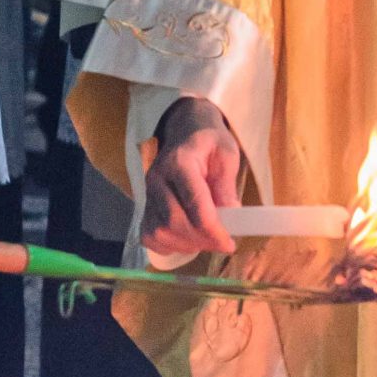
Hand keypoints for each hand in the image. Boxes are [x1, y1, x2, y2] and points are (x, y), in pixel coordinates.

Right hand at [141, 99, 243, 260]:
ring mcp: (147, 193)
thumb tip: (231, 214)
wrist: (185, 132)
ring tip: (206, 239)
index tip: (229, 244)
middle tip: (222, 242)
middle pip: (174, 222)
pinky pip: (149, 235)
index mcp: (180, 162)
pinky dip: (168, 245)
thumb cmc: (210, 142)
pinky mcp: (145, 205)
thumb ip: (227, 183)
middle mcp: (157, 179)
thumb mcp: (227, 154)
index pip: (194, 203)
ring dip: (186, 244)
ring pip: (160, 232)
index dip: (212, 230)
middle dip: (201, 239)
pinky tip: (187, 240)